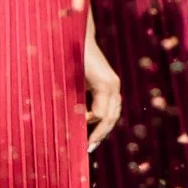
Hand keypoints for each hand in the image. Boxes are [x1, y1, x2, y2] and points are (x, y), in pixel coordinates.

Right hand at [83, 34, 121, 148]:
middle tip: (90, 148)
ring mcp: (111, 84)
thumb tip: (78, 119)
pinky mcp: (104, 82)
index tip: (90, 142)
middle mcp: (114, 87)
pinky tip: (84, 120)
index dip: (101, 129)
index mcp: (109, 88)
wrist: (76, 39)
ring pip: (108, 115)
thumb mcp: (78, 85)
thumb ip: (81, 100)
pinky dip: (93, 117)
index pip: (110, 114)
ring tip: (89, 142)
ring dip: (99, 130)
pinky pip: (101, 107)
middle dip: (101, 134)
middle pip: (112, 118)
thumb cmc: (73, 62)